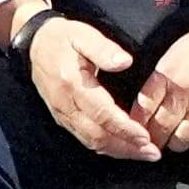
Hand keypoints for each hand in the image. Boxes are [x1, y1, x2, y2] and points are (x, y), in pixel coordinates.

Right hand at [16, 7, 162, 161]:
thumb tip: (125, 62)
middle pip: (98, 136)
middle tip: (153, 153)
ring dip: (118, 151)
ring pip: (91, 142)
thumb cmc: (63, 38)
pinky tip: (123, 147)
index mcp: (72, 84)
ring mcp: (62, 114)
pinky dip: (106, 147)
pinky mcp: (62, 118)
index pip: (102, 114)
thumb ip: (104, 48)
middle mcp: (66, 105)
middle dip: (127, 147)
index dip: (125, 128)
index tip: (146, 137)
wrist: (35, 44)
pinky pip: (84, 138)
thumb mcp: (83, 34)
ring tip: (143, 153)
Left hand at [136, 0, 188, 153]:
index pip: (143, 108)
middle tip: (156, 142)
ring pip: (183, 140)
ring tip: (178, 139)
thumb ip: (162, 79)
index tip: (138, 129)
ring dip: (177, 143)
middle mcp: (185, 92)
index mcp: (168, 73)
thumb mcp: (177, 52)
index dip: (138, 123)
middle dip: (155, 139)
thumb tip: (149, 105)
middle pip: (160, 128)